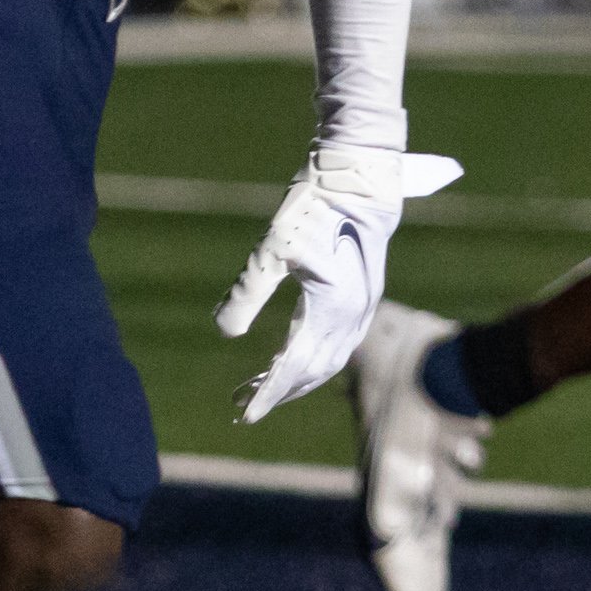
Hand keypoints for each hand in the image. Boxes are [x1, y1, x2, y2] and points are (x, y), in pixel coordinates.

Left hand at [216, 139, 467, 420]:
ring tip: (265, 384)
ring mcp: (363, 307)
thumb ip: (248, 292)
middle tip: (246, 403)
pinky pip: (339, 341)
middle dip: (282, 390)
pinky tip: (292, 354)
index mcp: (331, 308)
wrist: (359, 176)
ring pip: (330, 358)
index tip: (246, 414)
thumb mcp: (272, 247)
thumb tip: (225, 333)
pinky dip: (315, 357)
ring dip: (299, 376)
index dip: (270, 392)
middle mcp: (353, 315)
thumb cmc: (313, 206)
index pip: (296, 365)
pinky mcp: (364, 295)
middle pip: (315, 370)